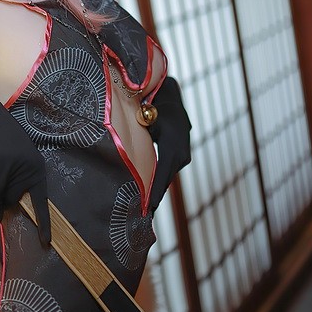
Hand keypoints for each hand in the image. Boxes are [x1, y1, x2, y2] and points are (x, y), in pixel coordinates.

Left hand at [147, 77, 191, 212]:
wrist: (169, 95)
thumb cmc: (154, 105)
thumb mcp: (147, 119)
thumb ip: (141, 132)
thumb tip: (130, 146)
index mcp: (173, 147)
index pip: (162, 175)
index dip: (155, 193)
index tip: (148, 209)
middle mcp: (181, 153)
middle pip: (165, 180)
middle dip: (154, 197)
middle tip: (142, 216)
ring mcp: (182, 154)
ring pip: (167, 176)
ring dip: (157, 190)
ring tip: (145, 209)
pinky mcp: (178, 153)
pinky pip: (167, 170)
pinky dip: (159, 181)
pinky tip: (151, 192)